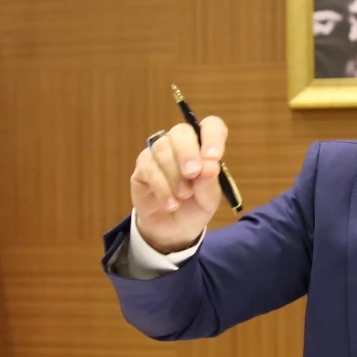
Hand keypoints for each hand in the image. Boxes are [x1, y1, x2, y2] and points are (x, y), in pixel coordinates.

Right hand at [130, 117, 228, 253]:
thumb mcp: (209, 201)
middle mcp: (181, 144)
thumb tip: (211, 165)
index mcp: (204, 147)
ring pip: (163, 149)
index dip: (212, 137)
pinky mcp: (143, 166)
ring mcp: (160, 152)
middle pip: (181, 132)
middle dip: (188, 152)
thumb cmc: (195, 208)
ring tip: (183, 196)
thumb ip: (210, 183)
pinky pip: (149, 167)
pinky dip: (162, 187)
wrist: (172, 229)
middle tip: (193, 174)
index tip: (213, 157)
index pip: (211, 126)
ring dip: (174, 175)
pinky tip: (170, 204)